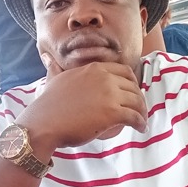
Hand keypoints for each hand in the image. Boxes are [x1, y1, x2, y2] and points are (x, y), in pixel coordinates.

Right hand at [18, 53, 147, 149]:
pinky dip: (140, 123)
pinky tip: (140, 128)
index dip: (132, 82)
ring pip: (137, 101)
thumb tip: (47, 58)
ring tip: (141, 121)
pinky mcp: (112, 113)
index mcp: (94, 69)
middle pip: (133, 86)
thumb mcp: (54, 79)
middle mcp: (105, 78)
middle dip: (139, 98)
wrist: (44, 122)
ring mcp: (110, 95)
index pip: (124, 71)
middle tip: (139, 109)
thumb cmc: (48, 104)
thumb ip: (55, 68)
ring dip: (143, 112)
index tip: (132, 92)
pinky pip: (134, 116)